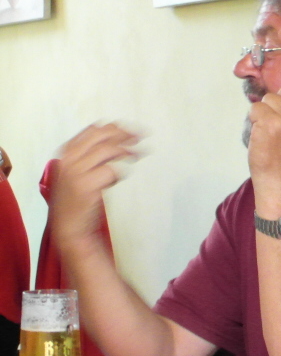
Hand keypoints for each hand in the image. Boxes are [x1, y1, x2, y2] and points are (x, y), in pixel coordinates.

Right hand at [52, 124, 139, 250]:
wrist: (69, 227)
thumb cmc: (77, 201)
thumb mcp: (79, 172)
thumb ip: (93, 156)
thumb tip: (119, 139)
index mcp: (65, 153)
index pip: (92, 130)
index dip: (113, 128)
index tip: (130, 129)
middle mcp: (68, 160)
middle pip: (100, 136)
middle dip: (123, 133)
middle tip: (140, 136)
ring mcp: (75, 172)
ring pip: (106, 150)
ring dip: (126, 150)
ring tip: (139, 153)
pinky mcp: (85, 186)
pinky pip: (110, 170)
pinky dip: (120, 172)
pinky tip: (121, 176)